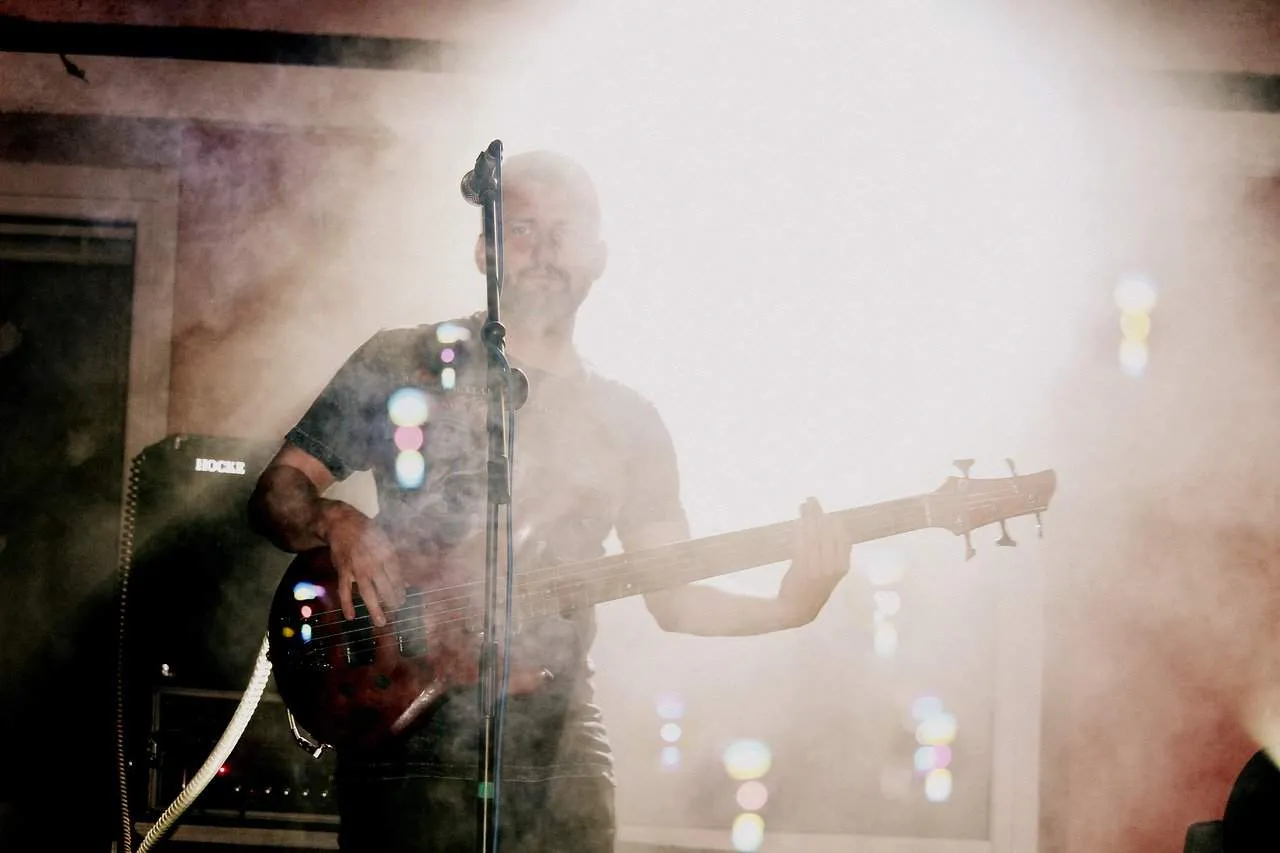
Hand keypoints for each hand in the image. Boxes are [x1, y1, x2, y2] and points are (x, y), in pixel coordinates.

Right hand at [320, 501, 404, 626]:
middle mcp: (374, 563)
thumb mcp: (385, 540)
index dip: (401, 590)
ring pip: (368, 593)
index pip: (397, 577)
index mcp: (386, 554)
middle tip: (396, 610)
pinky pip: (345, 591)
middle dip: (393, 601)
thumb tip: (404, 580)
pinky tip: (350, 617)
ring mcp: (358, 568)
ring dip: (375, 609)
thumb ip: (393, 560)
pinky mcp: (344, 571)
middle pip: (386, 587)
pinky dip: (347, 604)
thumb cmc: (366, 531)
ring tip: (381, 622)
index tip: (403, 598)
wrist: (341, 523)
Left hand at [778, 497, 852, 624]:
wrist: (797, 611)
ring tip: (804, 504)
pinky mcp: (802, 567)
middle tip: (811, 500)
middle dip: (819, 513)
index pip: (842, 536)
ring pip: (815, 534)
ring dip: (808, 516)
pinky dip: (799, 529)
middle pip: (828, 531)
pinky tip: (796, 521)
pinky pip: (802, 543)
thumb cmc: (812, 590)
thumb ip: (833, 554)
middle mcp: (833, 566)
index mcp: (843, 566)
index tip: (825, 512)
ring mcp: (818, 567)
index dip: (833, 521)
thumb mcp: (829, 574)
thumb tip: (831, 528)